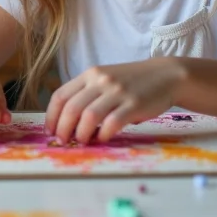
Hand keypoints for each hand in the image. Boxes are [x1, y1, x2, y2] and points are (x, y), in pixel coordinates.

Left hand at [46, 58, 186, 144]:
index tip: (50, 131)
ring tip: (82, 142)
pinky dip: (103, 134)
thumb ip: (88, 95)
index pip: (60, 95)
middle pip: (71, 108)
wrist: (166, 75)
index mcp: (90, 74)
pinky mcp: (133, 104)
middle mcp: (101, 81)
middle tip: (63, 141)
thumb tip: (69, 123)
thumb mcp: (106, 80)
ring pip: (88, 116)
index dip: (51, 116)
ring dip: (81, 134)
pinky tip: (103, 138)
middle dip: (63, 129)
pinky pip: (111, 123)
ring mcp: (117, 91)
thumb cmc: (133, 82)